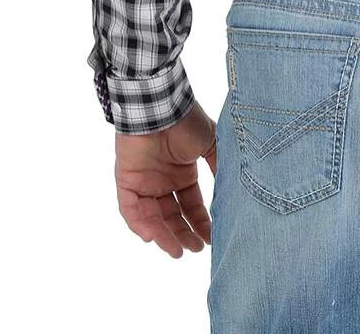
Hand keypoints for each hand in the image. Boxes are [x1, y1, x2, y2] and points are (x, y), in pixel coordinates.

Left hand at [114, 100, 217, 257]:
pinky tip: (153, 237)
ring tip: (178, 252)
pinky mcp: (127, 181)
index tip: (212, 238)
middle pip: (173, 216)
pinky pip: (130, 209)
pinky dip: (140, 224)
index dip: (201, 222)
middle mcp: (163, 181)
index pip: (192, 205)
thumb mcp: (212, 144)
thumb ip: (220, 167)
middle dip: (183, 234)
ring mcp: (144, 182)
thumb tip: (233, 192)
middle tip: (195, 250)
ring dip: (164, 235)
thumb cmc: (187, 122)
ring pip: (152, 218)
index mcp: (182, 173)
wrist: (162, 106)